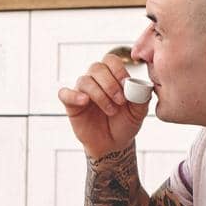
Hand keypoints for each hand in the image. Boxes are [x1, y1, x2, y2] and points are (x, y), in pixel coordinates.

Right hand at [57, 45, 148, 159]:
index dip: (118, 70)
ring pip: (85, 80)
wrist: (113, 144)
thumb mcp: (139, 111)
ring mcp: (82, 91)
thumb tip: (139, 84)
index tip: (126, 85)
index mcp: (112, 76)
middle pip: (96, 67)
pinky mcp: (71, 104)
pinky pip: (64, 93)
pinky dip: (73, 95)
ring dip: (99, 94)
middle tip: (120, 101)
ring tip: (111, 110)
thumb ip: (141, 96)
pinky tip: (84, 101)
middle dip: (110, 84)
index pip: (111, 60)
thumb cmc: (125, 123)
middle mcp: (95, 80)